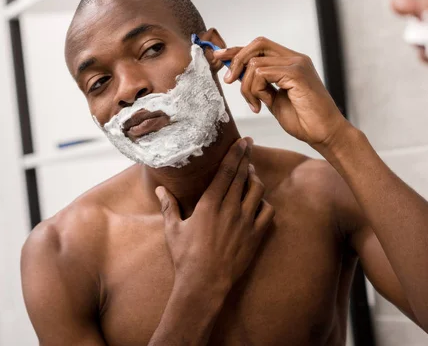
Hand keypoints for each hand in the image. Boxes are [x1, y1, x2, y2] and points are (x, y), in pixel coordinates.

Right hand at [155, 138, 274, 286]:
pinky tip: (259, 202)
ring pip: (258, 190)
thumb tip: (160, 189)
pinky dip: (265, 203)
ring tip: (251, 174)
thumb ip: (169, 206)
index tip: (241, 142)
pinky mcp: (256, 236)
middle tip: (249, 146)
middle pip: (243, 176)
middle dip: (247, 158)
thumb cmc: (185, 257)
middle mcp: (230, 209)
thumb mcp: (173, 230)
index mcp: (209, 204)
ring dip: (256, 179)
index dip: (235, 154)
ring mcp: (245, 222)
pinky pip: (268, 212)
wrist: (205, 284)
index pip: (226, 172)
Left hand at [214, 37, 350, 148]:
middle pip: (257, 44)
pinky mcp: (296, 73)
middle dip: (236, 60)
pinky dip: (255, 90)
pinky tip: (261, 105)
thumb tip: (239, 77)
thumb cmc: (304, 121)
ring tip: (255, 105)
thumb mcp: (274, 100)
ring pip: (255, 63)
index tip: (219, 56)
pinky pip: (262, 74)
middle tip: (229, 81)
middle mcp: (295, 59)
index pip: (260, 47)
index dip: (238, 50)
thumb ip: (260, 86)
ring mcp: (297, 64)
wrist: (325, 134)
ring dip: (246, 86)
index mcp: (291, 63)